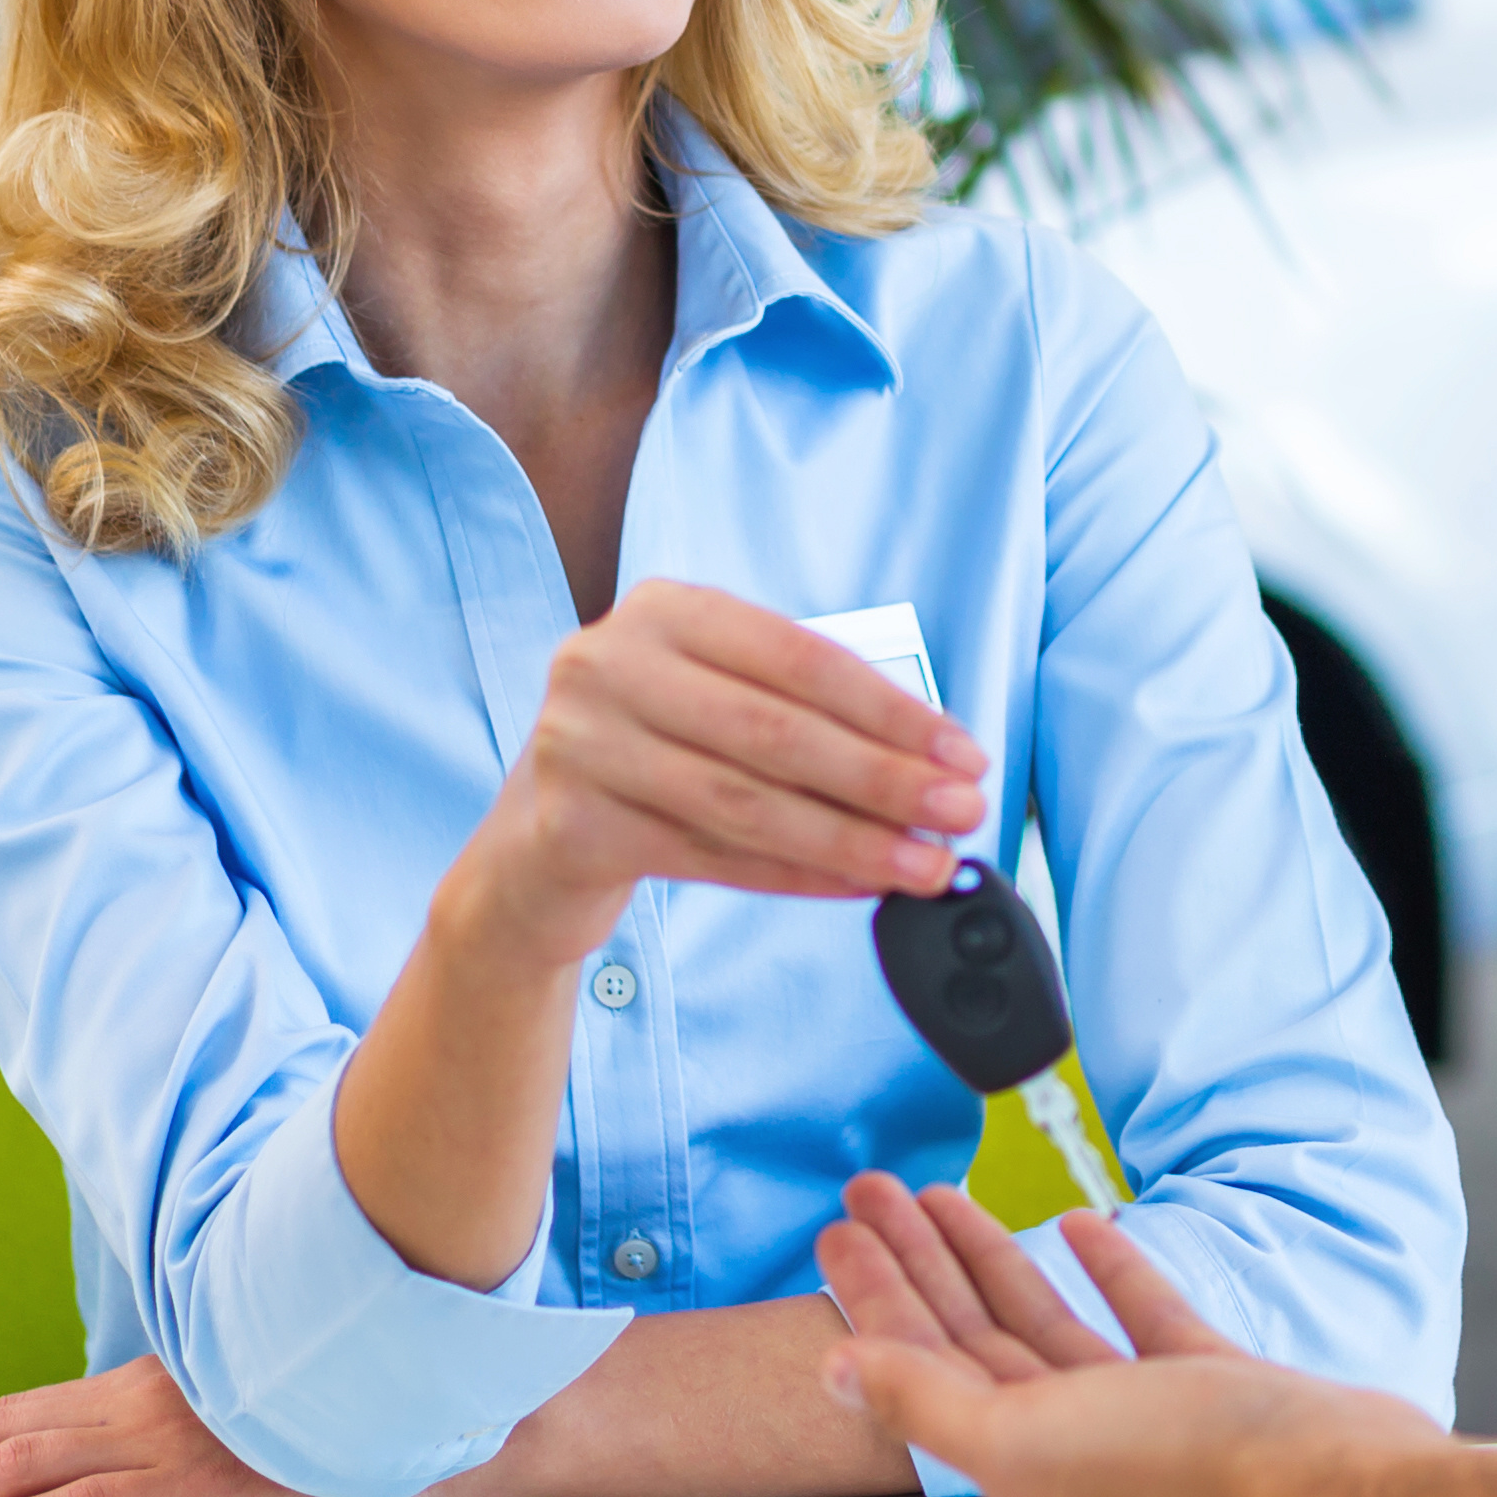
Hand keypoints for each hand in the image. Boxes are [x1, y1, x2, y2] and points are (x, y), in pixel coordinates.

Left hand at [0, 1354, 448, 1496]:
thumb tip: (120, 1470)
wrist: (442, 1432)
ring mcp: (176, 1440)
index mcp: (158, 1384)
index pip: (21, 1413)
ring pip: (27, 1462)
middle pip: (3, 1432)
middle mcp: (152, 1402)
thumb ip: (178, 1432)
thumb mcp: (247, 1422)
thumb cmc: (351, 1433)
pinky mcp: (205, 1488)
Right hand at [449, 583, 990, 966]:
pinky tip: (856, 885)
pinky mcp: (571, 824)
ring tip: (924, 865)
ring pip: (747, 802)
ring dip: (852, 839)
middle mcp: (610, 662)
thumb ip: (802, 715)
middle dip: (885, 779)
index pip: (802, 660)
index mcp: (664, 611)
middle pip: (778, 731)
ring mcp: (581, 743)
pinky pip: (711, 857)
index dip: (893, 713)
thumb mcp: (712, 704)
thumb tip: (932, 765)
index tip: (963, 755)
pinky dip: (796, 874)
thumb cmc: (650, 759)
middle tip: (962, 813)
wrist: (532, 847)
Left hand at [814, 1175, 1433, 1496]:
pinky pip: (1136, 1312)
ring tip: (946, 1197)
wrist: (1320, 1484)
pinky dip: (1105, 1266)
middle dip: (917, 1261)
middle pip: (968, 1333)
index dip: (875, 1292)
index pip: (919, 1360)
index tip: (839, 1232)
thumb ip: (924, 1401)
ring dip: (991, 1256)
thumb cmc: (1181, 1474)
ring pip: (1041, 1317)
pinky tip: (1080, 1225)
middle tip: (872, 1196)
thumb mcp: (1022, 1436)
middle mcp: (1066, 1433)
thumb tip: (834, 1371)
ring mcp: (1138, 1406)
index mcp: (1013, 1453)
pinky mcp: (1203, 1380)